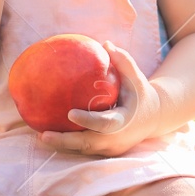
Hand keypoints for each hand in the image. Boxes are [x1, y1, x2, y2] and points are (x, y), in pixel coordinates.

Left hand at [36, 40, 164, 156]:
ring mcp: (111, 148)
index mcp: (125, 120)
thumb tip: (105, 43)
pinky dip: (66, 145)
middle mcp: (117, 139)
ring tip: (39, 136)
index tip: (70, 113)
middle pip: (88, 143)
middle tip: (43, 135)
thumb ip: (123, 61)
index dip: (88, 120)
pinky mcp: (104, 152)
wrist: (155, 118)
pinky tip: (47, 135)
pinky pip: (84, 149)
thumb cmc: (140, 93)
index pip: (105, 123)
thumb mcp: (136, 77)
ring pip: (83, 149)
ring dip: (62, 145)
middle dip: (65, 141)